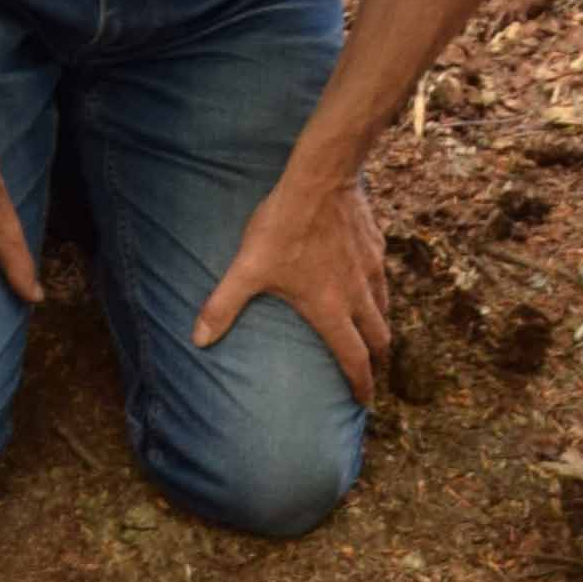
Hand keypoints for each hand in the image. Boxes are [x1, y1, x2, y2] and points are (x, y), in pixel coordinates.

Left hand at [193, 167, 391, 404]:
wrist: (320, 179)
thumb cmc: (284, 226)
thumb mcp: (248, 268)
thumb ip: (223, 306)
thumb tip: (198, 340)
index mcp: (330, 309)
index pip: (353, 358)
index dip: (361, 384)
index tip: (364, 402)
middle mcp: (357, 294)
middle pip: (379, 338)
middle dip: (377, 360)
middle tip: (373, 371)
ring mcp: (370, 269)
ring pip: (384, 307)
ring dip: (380, 326)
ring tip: (372, 333)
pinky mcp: (375, 245)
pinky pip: (382, 275)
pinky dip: (378, 289)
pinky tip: (367, 282)